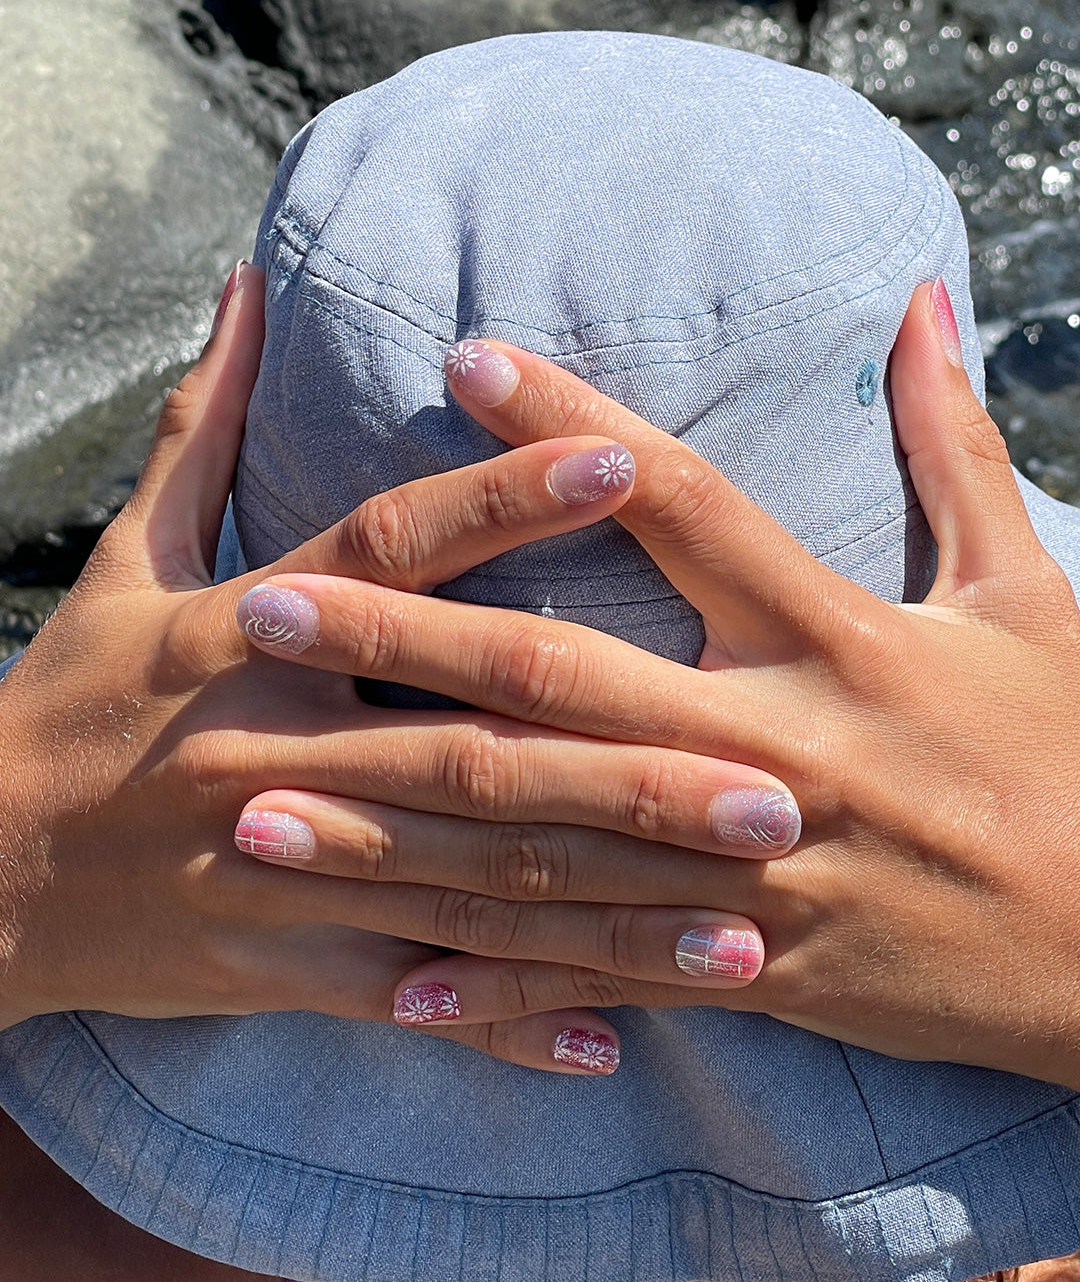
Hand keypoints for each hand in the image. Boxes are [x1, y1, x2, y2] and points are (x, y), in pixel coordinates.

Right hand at [0, 263, 785, 1075]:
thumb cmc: (68, 703)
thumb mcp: (123, 562)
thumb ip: (199, 425)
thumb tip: (242, 284)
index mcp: (245, 635)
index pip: (395, 553)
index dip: (506, 499)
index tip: (627, 459)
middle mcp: (278, 751)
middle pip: (475, 751)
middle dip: (631, 770)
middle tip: (781, 783)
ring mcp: (286, 873)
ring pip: (473, 896)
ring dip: (616, 911)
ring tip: (750, 918)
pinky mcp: (283, 968)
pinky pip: (416, 1000)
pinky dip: (510, 1025)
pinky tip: (618, 1042)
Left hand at [244, 282, 1079, 1088]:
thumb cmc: (1071, 754)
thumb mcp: (1026, 593)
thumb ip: (954, 447)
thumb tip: (922, 302)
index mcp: (839, 638)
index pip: (685, 502)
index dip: (571, 423)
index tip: (460, 360)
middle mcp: (776, 748)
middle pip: (557, 680)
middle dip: (400, 639)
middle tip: (261, 603)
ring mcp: (750, 871)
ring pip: (543, 845)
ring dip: (395, 827)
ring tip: (257, 804)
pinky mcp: (753, 971)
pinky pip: (603, 973)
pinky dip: (498, 980)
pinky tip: (385, 977)